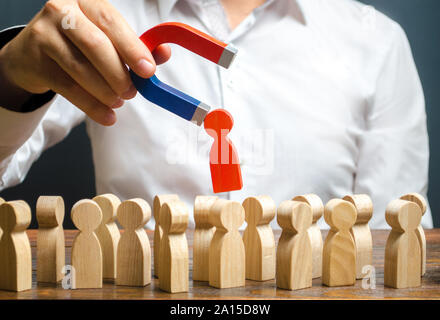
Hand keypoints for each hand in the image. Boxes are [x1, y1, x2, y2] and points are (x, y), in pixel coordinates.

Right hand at [0, 0, 170, 124]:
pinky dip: (91, 106)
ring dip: (106, 92)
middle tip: (132, 93)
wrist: (32, 53)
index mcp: (86, 2)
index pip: (111, 22)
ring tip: (119, 102)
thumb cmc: (78, 44)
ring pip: (81, 68)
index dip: (132, 48)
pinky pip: (68, 88)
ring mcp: (44, 35)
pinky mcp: (35, 61)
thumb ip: (135, 46)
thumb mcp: (106, 38)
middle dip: (119, 74)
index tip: (149, 71)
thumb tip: (164, 53)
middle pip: (96, 45)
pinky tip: (107, 115)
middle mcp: (62, 12)